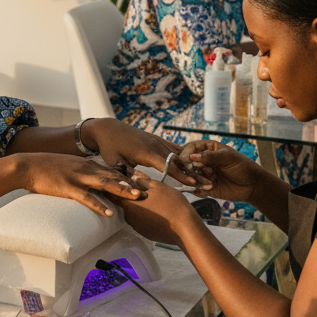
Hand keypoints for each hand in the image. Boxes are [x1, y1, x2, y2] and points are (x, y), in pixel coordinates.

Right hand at [16, 153, 148, 216]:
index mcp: (88, 165)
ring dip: (121, 190)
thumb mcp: (70, 166)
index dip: (130, 176)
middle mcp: (86, 169)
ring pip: (104, 183)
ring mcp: (78, 178)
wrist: (28, 166)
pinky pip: (86, 198)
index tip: (146, 182)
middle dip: (132, 183)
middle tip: (150, 189)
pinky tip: (108, 212)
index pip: (114, 170)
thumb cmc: (47, 168)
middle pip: (114, 176)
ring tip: (136, 197)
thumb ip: (84, 172)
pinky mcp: (68, 187)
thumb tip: (95, 181)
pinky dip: (98, 205)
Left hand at [81, 118, 208, 189]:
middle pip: (178, 161)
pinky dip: (185, 158)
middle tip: (208, 183)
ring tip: (206, 177)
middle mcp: (155, 145)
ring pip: (179, 155)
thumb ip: (124, 173)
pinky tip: (195, 165)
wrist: (109, 128)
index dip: (180, 175)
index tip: (193, 184)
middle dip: (193, 173)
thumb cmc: (110, 147)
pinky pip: (174, 149)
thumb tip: (131, 187)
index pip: (167, 165)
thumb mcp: (114, 161)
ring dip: (192, 166)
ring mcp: (158, 141)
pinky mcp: (158, 140)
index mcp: (146, 152)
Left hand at [114, 180, 199, 246]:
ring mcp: (138, 227)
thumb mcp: (157, 187)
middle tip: (142, 188)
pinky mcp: (146, 233)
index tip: (120, 180)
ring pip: (135, 213)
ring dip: (140, 206)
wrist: (185, 228)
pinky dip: (147, 215)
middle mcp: (129, 218)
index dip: (116, 186)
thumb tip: (133, 176)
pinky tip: (158, 211)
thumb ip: (142, 181)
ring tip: (152, 200)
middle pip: (125, 203)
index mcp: (129, 205)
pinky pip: (143, 221)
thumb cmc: (171, 204)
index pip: (114, 194)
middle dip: (130, 196)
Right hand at [179, 141, 260, 205]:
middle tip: (198, 173)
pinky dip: (198, 190)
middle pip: (187, 162)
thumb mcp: (228, 158)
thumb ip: (210, 156)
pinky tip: (208, 190)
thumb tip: (192, 157)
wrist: (253, 186)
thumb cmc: (242, 167)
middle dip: (189, 168)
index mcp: (208, 148)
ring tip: (209, 183)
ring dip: (195, 180)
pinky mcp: (206, 187)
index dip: (186, 153)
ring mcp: (204, 174)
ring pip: (190, 176)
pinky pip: (195, 188)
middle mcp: (204, 161)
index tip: (185, 160)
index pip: (191, 148)